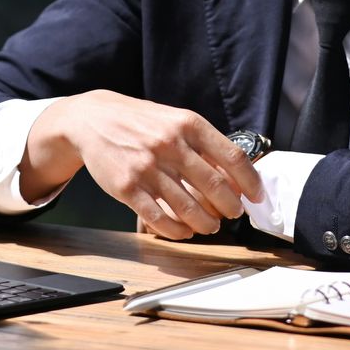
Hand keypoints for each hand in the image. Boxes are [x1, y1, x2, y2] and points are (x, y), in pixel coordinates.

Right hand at [23, 91, 264, 239]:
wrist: (92, 119)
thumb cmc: (140, 122)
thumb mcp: (175, 120)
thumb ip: (202, 143)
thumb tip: (236, 175)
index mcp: (188, 124)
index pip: (233, 156)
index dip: (250, 181)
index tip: (256, 196)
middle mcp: (169, 144)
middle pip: (214, 187)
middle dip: (230, 208)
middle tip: (233, 214)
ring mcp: (147, 167)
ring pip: (188, 208)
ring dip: (205, 223)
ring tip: (209, 226)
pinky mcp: (127, 187)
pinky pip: (158, 218)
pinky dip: (177, 231)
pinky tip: (183, 230)